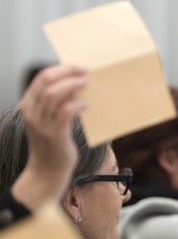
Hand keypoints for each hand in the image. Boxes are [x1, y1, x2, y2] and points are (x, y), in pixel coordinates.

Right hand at [12, 65, 87, 208]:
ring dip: (74, 85)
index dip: (61, 69)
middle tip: (85, 71)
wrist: (47, 171)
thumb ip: (56, 104)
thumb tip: (75, 85)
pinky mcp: (55, 133)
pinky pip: (66, 111)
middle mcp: (32, 112)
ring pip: (55, 94)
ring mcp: (42, 123)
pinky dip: (78, 104)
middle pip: (47, 81)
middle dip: (67, 72)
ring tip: (87, 84)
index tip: (78, 67)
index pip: (41, 78)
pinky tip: (87, 105)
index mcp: (29, 105)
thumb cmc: (53, 145)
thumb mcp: (50, 120)